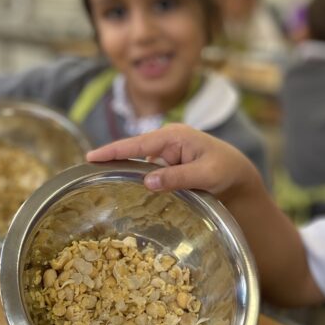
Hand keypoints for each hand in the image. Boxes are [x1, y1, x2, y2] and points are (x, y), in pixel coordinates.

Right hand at [87, 123, 261, 200]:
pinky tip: (125, 188)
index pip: (138, 143)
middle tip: (86, 173)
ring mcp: (167, 151)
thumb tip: (147, 181)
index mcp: (175, 136)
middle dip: (112, 159)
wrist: (239, 175)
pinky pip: (147, 169)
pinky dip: (137, 177)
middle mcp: (168, 140)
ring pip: (139, 162)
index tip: (90, 157)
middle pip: (133, 150)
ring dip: (124, 171)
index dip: (113, 151)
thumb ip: (178, 177)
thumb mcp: (206, 175)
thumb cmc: (227, 170)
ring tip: (99, 181)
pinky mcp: (168, 163)